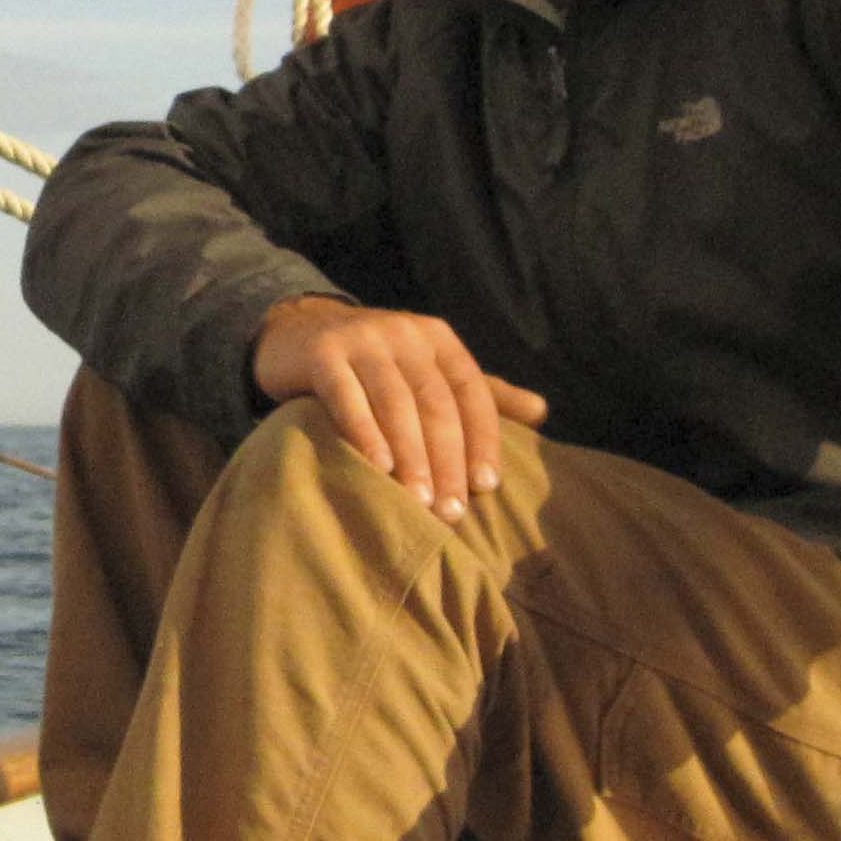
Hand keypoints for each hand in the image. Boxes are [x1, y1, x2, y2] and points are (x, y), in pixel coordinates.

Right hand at [251, 296, 546, 523]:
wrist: (298, 330)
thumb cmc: (376, 363)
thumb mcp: (429, 369)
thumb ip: (482, 392)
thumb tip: (542, 412)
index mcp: (438, 339)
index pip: (472, 391)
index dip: (482, 439)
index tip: (487, 486)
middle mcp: (405, 333)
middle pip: (435, 403)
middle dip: (447, 460)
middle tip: (451, 510)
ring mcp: (362, 339)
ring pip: (395, 403)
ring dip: (411, 456)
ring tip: (418, 502)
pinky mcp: (323, 353)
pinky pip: (347, 396)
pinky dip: (365, 432)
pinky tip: (378, 467)